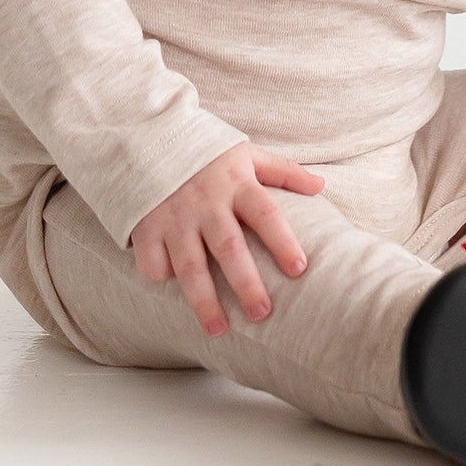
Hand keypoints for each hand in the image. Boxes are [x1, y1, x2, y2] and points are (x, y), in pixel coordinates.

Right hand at [130, 142, 325, 337]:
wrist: (149, 135)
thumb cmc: (206, 150)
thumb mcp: (246, 153)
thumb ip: (283, 172)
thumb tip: (320, 187)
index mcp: (236, 183)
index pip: (266, 214)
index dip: (283, 242)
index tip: (299, 269)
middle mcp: (206, 203)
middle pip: (230, 248)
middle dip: (246, 284)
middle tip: (263, 314)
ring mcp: (174, 216)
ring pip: (191, 267)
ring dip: (204, 302)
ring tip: (219, 330)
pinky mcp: (145, 227)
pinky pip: (153, 262)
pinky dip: (162, 277)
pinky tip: (173, 289)